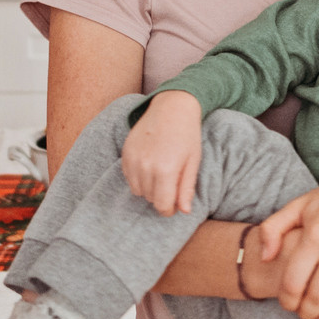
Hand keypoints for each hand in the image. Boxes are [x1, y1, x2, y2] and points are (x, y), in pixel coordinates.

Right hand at [121, 91, 203, 216]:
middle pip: (150, 199)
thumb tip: (184, 211)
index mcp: (166, 170)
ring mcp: (133, 159)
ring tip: (161, 174)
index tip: (174, 206)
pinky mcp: (125, 153)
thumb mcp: (193, 162)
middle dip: (161, 197)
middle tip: (171, 184)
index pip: (162, 206)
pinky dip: (138, 177)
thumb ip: (186, 188)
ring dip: (148, 188)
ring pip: (137, 190)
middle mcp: (146, 166)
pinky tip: (150, 165)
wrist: (172, 107)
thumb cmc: (187, 134)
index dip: (169, 210)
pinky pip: (128, 177)